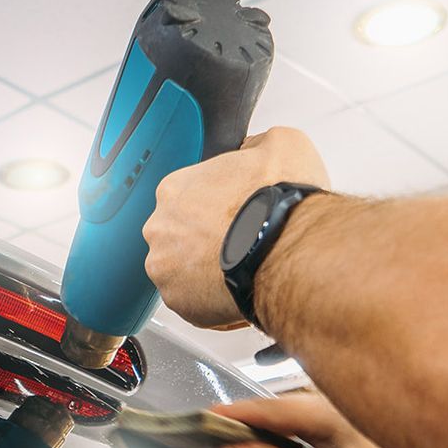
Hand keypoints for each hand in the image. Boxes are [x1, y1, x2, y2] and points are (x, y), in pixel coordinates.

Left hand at [141, 127, 328, 328]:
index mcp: (174, 189)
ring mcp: (165, 269)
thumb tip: (254, 150)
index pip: (187, 196)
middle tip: (239, 241)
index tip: (233, 212)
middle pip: (180, 235)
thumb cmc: (281, 203)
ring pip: (183, 271)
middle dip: (206, 239)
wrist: (288, 250)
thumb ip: (256, 145)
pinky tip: (239, 287)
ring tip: (241, 267)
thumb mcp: (281, 144)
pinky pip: (194, 302)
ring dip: (206, 270)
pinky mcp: (179, 303)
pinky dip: (214, 300)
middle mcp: (160, 229)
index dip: (215, 204)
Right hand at [206, 392, 447, 447]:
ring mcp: (335, 413)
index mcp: (328, 416)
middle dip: (230, 425)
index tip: (188, 425)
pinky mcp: (336, 425)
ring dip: (249, 433)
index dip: (220, 417)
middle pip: (266, 409)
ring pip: (277, 417)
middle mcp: (332, 404)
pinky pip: (292, 425)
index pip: (260, 409)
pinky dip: (269, 438)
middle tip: (193, 441)